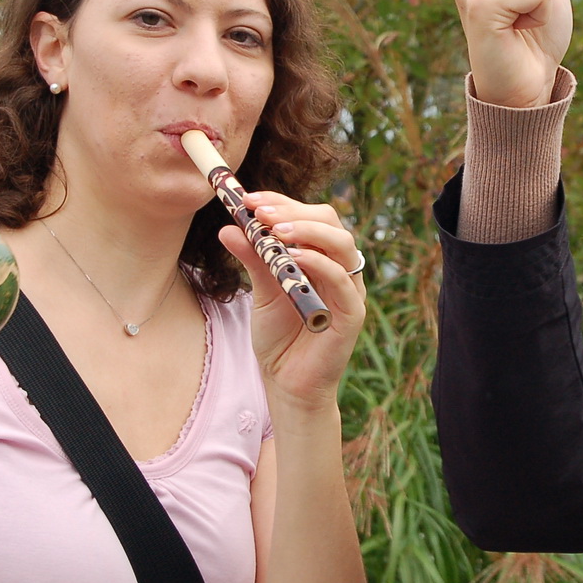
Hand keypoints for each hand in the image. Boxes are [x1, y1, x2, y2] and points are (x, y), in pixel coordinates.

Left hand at [219, 192, 365, 410]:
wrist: (286, 384)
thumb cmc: (279, 337)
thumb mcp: (261, 290)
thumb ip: (253, 258)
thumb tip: (229, 227)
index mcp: (322, 258)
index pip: (311, 217)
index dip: (283, 203)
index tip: (250, 199)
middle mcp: (340, 269)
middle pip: (330, 223)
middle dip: (293, 212)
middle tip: (260, 211)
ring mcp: (349, 290)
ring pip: (342, 245)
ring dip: (308, 231)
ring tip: (275, 231)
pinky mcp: (353, 314)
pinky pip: (342, 281)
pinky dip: (319, 263)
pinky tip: (293, 258)